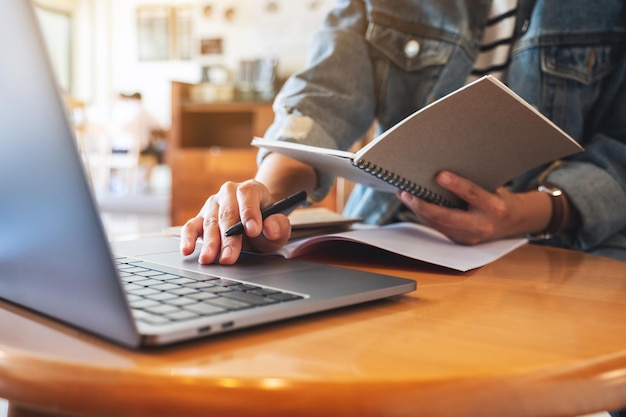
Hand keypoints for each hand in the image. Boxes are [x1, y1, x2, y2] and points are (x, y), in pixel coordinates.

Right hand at [180, 180, 292, 264]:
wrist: (255, 222)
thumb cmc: (266, 224)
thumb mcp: (278, 225)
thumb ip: (279, 226)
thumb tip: (270, 228)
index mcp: (250, 189)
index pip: (248, 196)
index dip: (250, 213)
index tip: (253, 231)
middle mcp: (228, 193)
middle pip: (228, 214)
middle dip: (228, 238)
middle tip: (229, 257)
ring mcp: (212, 205)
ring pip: (210, 222)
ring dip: (209, 243)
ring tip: (209, 259)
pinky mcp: (200, 218)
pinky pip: (191, 226)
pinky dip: (187, 238)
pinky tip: (187, 250)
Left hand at [397, 171, 551, 244]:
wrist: (512, 223)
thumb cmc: (499, 198)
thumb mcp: (493, 187)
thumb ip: (473, 182)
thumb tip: (442, 169)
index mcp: (494, 208)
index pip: (472, 194)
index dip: (456, 185)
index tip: (439, 175)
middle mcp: (481, 225)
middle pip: (448, 217)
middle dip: (424, 206)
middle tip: (406, 193)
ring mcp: (469, 237)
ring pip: (439, 224)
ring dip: (418, 210)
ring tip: (404, 195)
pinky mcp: (460, 241)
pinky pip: (439, 228)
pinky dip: (425, 215)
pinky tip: (414, 204)